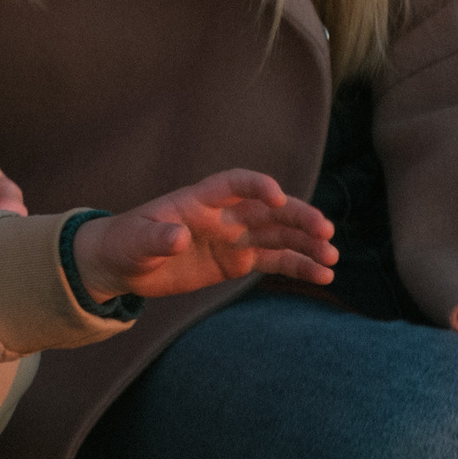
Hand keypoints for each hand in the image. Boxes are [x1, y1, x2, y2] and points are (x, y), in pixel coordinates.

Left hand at [71, 170, 335, 301]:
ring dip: (306, 243)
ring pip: (279, 235)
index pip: (232, 184)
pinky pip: (275, 260)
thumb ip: (156, 238)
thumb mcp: (135, 242)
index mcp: (198, 200)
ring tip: (331, 257)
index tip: (276, 196)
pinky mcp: (238, 260)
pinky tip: (323, 274)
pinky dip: (299, 265)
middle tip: (325, 231)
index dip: (255, 186)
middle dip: (297, 216)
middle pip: (268, 209)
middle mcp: (223, 214)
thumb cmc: (126, 243)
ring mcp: (234, 236)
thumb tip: (178, 236)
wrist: (126, 263)